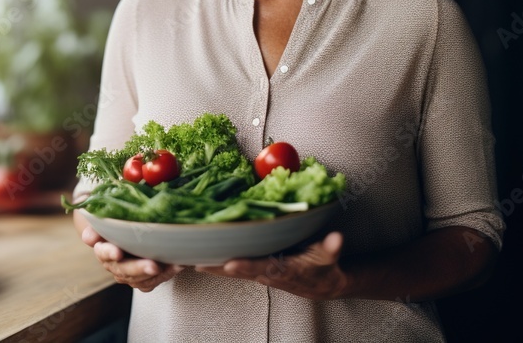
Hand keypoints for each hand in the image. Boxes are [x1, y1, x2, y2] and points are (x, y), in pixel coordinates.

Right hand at [81, 225, 183, 291]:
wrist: (125, 233)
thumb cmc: (115, 222)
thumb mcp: (106, 219)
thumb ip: (98, 226)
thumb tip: (88, 238)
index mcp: (103, 249)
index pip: (103, 252)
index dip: (109, 253)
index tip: (117, 252)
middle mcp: (114, 265)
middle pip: (124, 270)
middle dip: (139, 268)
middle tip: (153, 266)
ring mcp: (128, 275)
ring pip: (140, 280)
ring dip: (158, 274)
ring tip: (173, 264)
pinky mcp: (142, 280)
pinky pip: (153, 282)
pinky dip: (166, 275)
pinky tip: (178, 265)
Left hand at [196, 232, 348, 300]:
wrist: (322, 284)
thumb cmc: (324, 267)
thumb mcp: (330, 257)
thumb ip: (332, 248)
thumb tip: (337, 239)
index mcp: (283, 269)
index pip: (262, 267)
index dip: (246, 265)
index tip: (230, 263)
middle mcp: (266, 272)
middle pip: (236, 271)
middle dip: (215, 268)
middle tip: (193, 261)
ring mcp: (257, 272)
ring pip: (228, 271)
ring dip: (208, 266)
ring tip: (185, 259)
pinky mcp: (252, 269)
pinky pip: (228, 267)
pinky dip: (212, 264)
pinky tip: (194, 258)